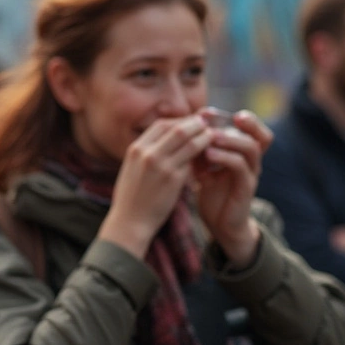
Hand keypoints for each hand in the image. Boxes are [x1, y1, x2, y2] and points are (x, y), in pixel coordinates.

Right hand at [99, 115, 213, 259]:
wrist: (129, 222)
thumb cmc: (132, 197)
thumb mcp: (133, 168)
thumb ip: (148, 153)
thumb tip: (167, 141)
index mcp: (135, 149)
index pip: (161, 125)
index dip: (179, 121)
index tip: (191, 124)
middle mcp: (147, 154)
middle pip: (177, 128)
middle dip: (195, 124)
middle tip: (209, 125)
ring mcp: (161, 166)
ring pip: (190, 142)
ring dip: (205, 137)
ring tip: (215, 137)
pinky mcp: (173, 180)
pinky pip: (193, 162)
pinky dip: (204, 156)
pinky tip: (211, 157)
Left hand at [192, 110, 272, 265]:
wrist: (219, 223)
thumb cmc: (211, 191)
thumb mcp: (204, 165)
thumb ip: (200, 146)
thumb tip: (184, 124)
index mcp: (244, 153)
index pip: (254, 129)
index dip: (239, 117)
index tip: (208, 112)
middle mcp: (252, 161)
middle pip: (261, 135)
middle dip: (245, 123)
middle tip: (218, 118)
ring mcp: (251, 174)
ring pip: (251, 148)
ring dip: (230, 139)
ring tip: (210, 136)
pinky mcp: (245, 188)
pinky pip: (240, 168)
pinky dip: (225, 158)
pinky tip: (207, 155)